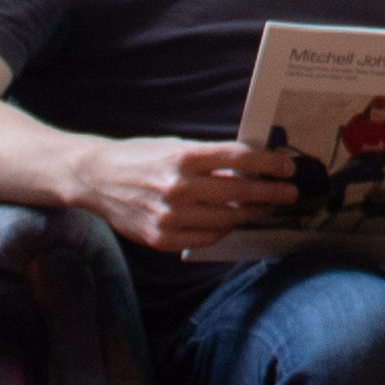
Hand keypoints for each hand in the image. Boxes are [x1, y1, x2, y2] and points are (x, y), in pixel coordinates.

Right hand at [74, 136, 299, 258]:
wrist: (95, 178)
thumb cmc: (140, 157)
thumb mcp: (176, 145)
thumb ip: (211, 159)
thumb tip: (252, 166)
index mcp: (184, 156)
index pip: (239, 160)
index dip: (269, 165)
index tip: (287, 168)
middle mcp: (178, 187)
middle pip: (239, 192)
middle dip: (271, 193)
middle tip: (290, 193)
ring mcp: (169, 216)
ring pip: (226, 220)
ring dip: (252, 214)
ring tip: (266, 208)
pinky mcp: (161, 239)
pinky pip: (205, 239)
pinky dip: (224, 231)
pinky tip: (233, 222)